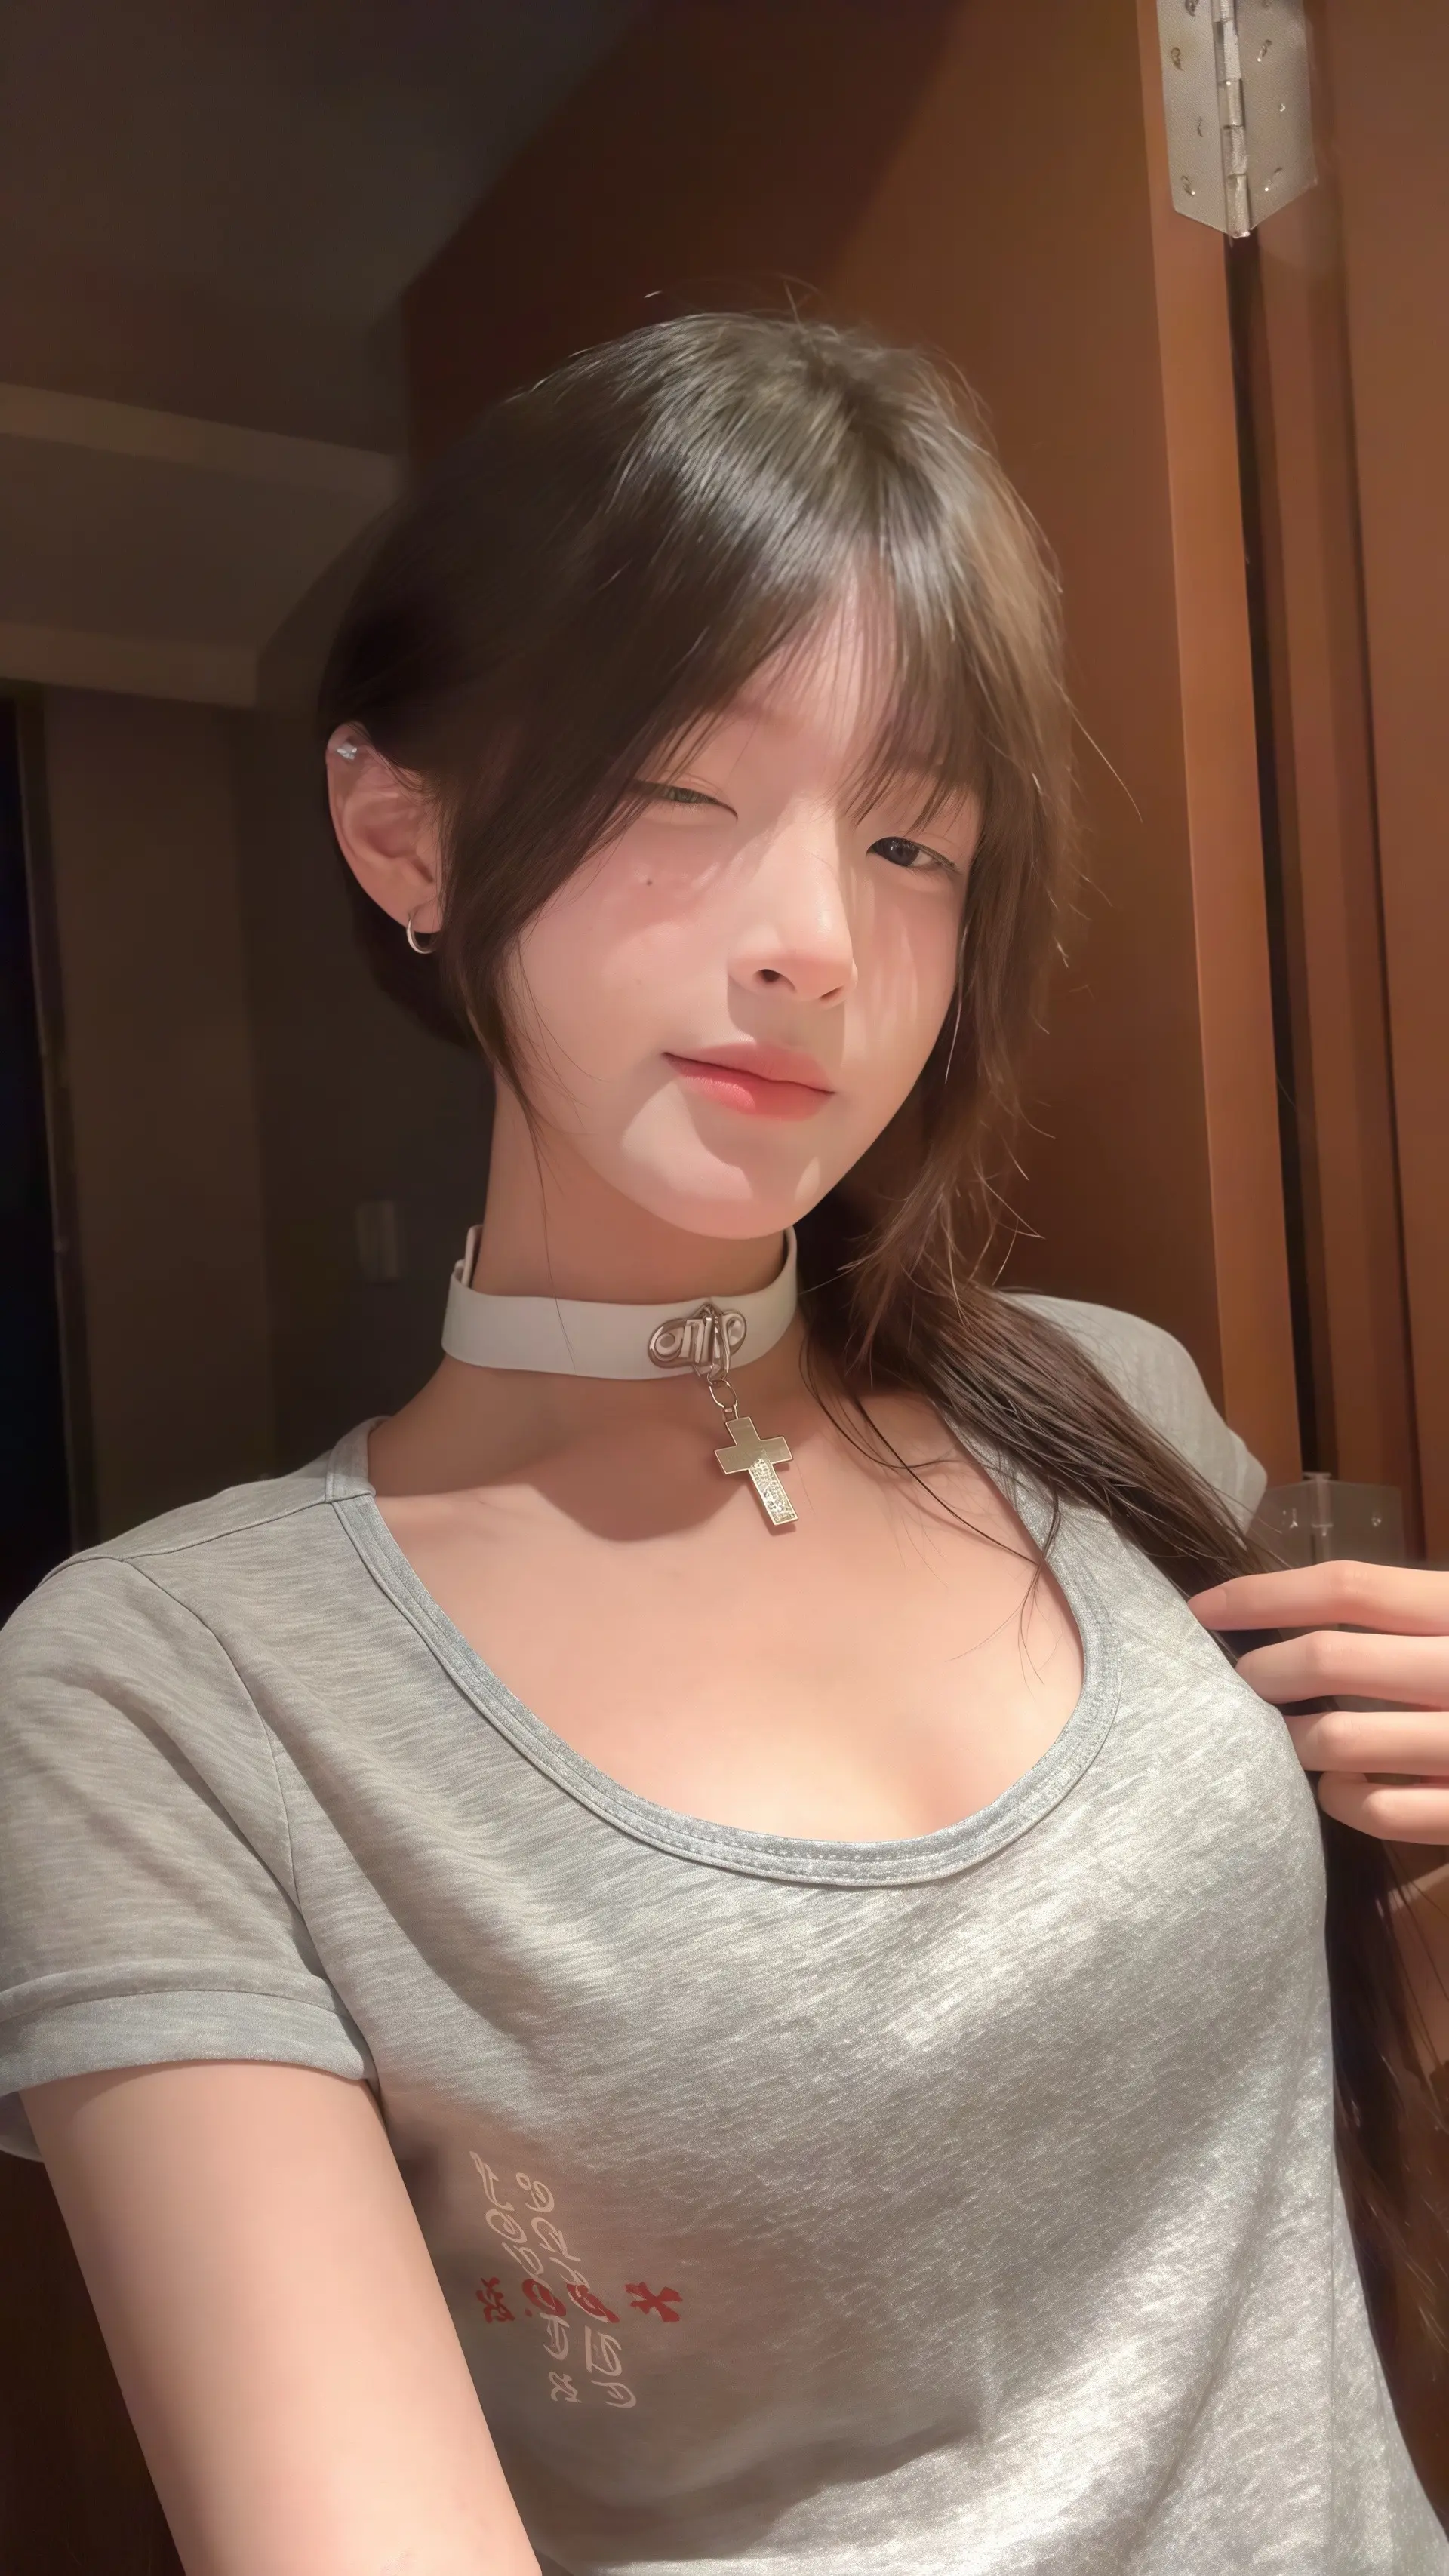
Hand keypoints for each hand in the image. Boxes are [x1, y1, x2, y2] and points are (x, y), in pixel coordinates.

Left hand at [1188, 1561, 1448, 1843]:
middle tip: (1243, 1683)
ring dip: (1293, 1740)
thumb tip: (1288, 1613)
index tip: (1201, 1608)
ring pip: (1336, 1740)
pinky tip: (1339, 1788)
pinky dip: (1339, 1799)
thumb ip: (1406, 1615)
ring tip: (1290, 1738)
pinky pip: (1375, 1809)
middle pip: (1328, 1657)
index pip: (1349, 1586)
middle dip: (1263, 1671)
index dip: (1264, 1593)